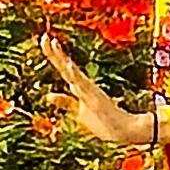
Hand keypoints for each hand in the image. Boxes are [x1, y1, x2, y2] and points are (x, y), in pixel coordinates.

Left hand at [40, 37, 151, 154]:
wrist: (124, 132)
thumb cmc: (102, 121)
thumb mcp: (78, 110)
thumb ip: (64, 102)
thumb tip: (48, 95)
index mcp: (80, 86)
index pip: (64, 67)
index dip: (55, 54)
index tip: (45, 38)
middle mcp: (85, 86)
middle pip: (67, 67)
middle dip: (55, 53)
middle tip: (44, 37)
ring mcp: (91, 93)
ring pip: (74, 75)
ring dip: (64, 62)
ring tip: (54, 46)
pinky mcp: (96, 102)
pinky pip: (85, 89)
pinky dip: (76, 78)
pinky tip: (69, 69)